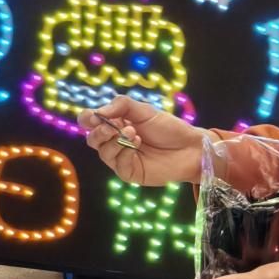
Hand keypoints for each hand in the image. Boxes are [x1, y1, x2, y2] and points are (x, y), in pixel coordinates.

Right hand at [78, 96, 205, 185]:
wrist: (190, 148)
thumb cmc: (169, 128)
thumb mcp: (144, 110)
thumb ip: (121, 105)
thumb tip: (98, 112)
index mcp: (116, 123)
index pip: (90, 121)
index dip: (88, 119)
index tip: (94, 116)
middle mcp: (114, 141)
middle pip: (92, 138)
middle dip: (100, 132)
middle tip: (114, 127)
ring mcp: (120, 158)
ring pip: (103, 152)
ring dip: (115, 141)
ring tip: (135, 134)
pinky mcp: (128, 172)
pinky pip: (116, 164)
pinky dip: (124, 153)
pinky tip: (137, 146)